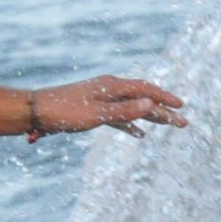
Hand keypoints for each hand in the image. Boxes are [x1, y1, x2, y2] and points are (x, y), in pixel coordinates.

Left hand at [29, 76, 187, 140]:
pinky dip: (131, 125)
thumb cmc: (65, 112)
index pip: (145, 90)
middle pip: (142, 99)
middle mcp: (109, 89)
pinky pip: (119, 117)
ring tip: (168, 125)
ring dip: (151, 117)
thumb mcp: (97, 114)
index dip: (164, 98)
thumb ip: (124, 111)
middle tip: (183, 122)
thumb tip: (151, 104)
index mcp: (112, 86)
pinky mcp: (94, 111)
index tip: (181, 107)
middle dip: (163, 111)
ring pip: (132, 108)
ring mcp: (102, 99)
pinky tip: (140, 135)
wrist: (37, 111)